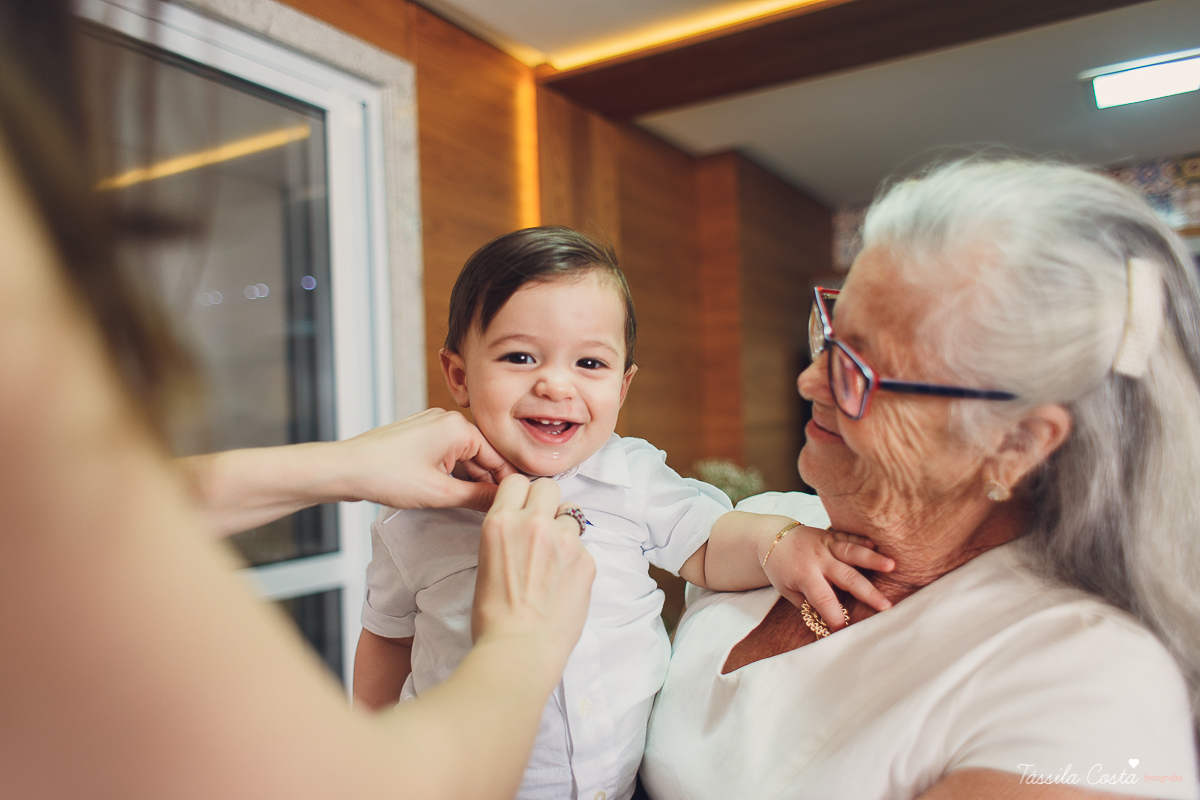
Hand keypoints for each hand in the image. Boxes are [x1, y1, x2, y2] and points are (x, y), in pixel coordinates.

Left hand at [338, 409, 517, 510]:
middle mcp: (447, 419)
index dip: (507, 483)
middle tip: (493, 510)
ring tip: (470, 505)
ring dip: (468, 479)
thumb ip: (478, 497)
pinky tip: (449, 492)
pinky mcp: (418, 433)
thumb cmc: (385, 475)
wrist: (345, 469)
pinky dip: (451, 472)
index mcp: (458, 427)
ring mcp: (431, 424)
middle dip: (486, 481)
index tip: (514, 503)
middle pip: (481, 455)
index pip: (497, 457)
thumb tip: (502, 500)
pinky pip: (446, 453)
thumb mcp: (440, 493)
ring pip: (463, 456)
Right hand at [472, 475, 595, 679]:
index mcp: (500, 522)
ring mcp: (564, 540)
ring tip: (554, 564)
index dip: (521, 496)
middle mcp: (533, 523)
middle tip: (543, 529)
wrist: (519, 652)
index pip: (517, 482)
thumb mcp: (486, 564)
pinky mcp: (586, 560)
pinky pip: (583, 547)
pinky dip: (576, 561)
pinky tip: (564, 585)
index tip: (523, 508)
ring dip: (564, 532)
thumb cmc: (494, 618)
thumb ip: (506, 536)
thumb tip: (520, 530)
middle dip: (546, 504)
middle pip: (549, 488)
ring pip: (571, 516)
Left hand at [764, 525, 894, 630]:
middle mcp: (818, 559)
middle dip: (867, 592)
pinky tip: (877, 545)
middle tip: (886, 607)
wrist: (771, 538)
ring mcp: (826, 545)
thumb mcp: (787, 590)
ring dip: (872, 559)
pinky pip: (848, 536)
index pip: (823, 599)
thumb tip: (827, 625)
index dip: (835, 615)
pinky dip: (862, 540)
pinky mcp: (831, 534)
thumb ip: (808, 605)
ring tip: (892, 566)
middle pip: (845, 577)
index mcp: (804, 575)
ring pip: (851, 552)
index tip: (846, 630)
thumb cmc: (780, 569)